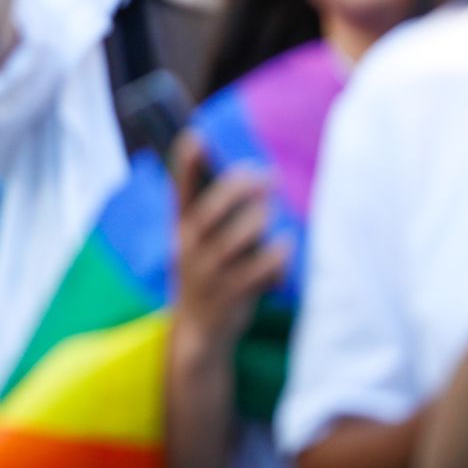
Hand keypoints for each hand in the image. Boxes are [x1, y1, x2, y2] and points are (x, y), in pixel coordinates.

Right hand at [171, 134, 286, 353]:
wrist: (198, 331)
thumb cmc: (207, 274)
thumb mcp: (198, 243)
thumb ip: (216, 215)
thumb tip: (257, 179)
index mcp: (182, 230)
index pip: (181, 192)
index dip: (186, 165)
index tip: (196, 136)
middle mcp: (190, 248)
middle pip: (207, 214)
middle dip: (234, 191)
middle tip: (262, 174)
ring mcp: (208, 274)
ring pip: (230, 243)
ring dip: (253, 222)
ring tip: (271, 210)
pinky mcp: (230, 296)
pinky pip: (254, 274)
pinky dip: (273, 259)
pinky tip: (286, 247)